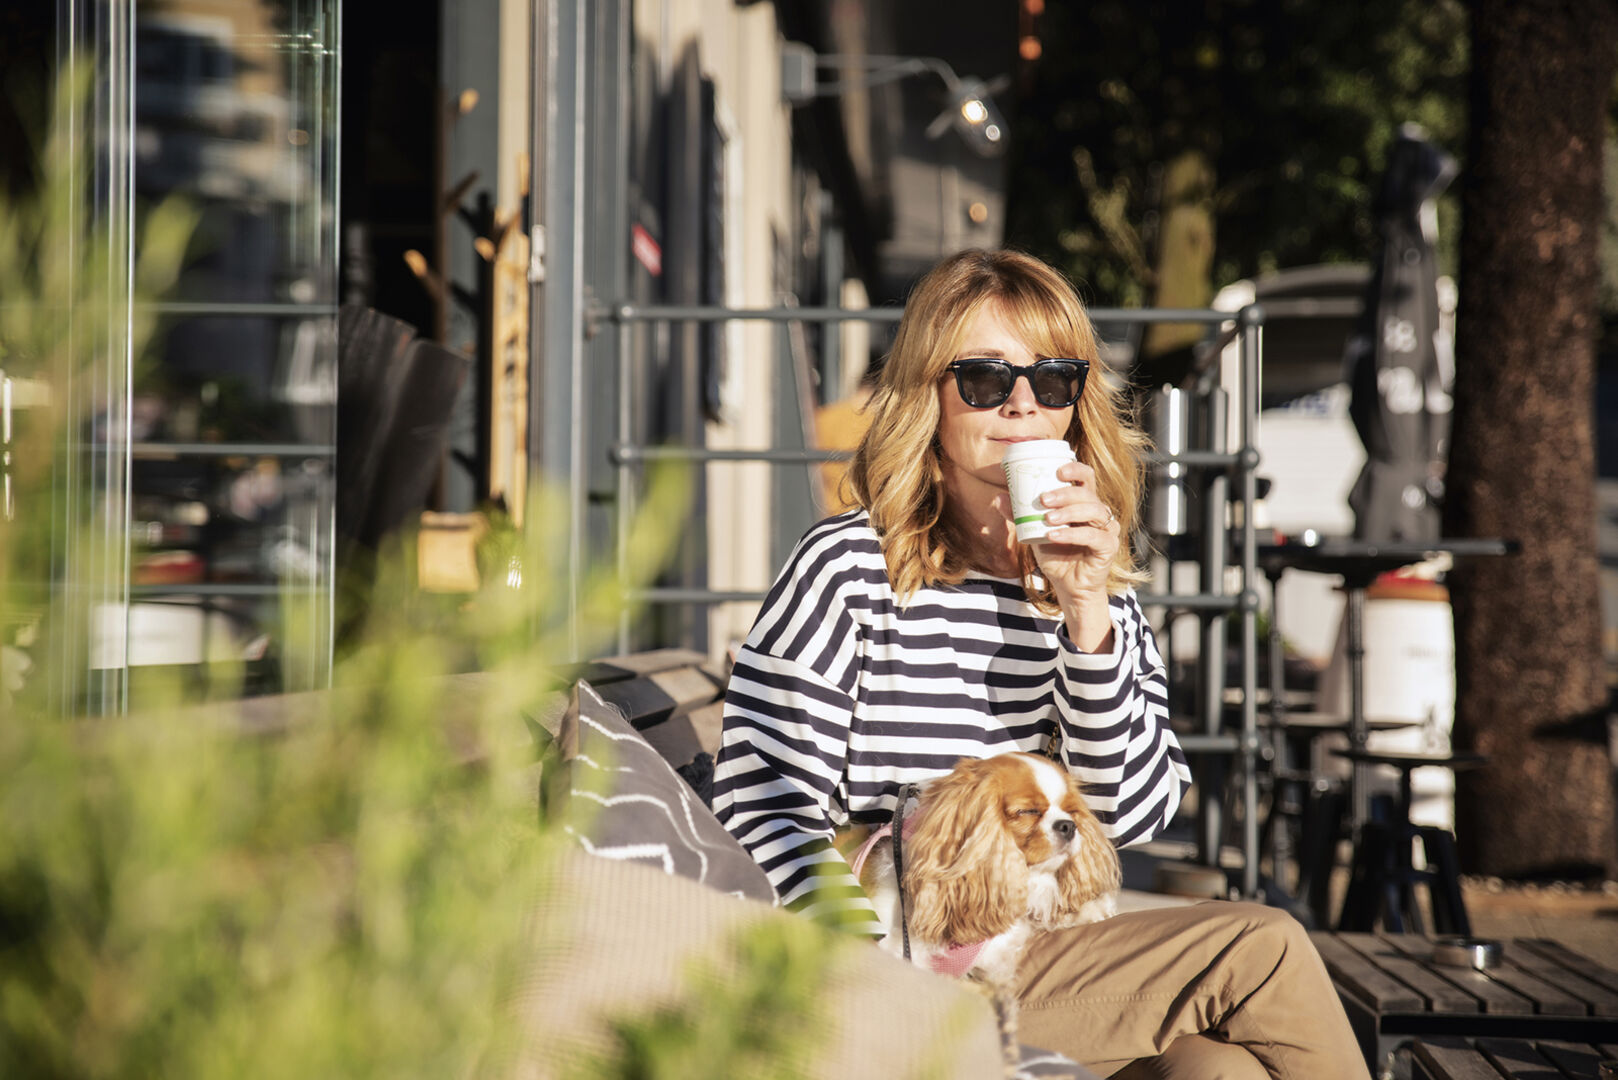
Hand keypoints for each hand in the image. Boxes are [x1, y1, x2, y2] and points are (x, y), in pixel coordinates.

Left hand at [1003, 460, 1119, 650]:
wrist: (1067, 586)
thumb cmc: (1055, 554)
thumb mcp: (1034, 531)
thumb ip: (1020, 515)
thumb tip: (999, 498)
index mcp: (1083, 502)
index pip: (1086, 477)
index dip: (1075, 469)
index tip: (1058, 471)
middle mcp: (1099, 512)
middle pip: (1087, 493)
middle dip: (1065, 493)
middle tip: (1044, 499)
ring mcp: (1107, 528)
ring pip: (1093, 511)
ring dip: (1068, 512)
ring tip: (1047, 519)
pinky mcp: (1108, 546)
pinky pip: (1093, 536)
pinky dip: (1072, 534)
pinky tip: (1054, 536)